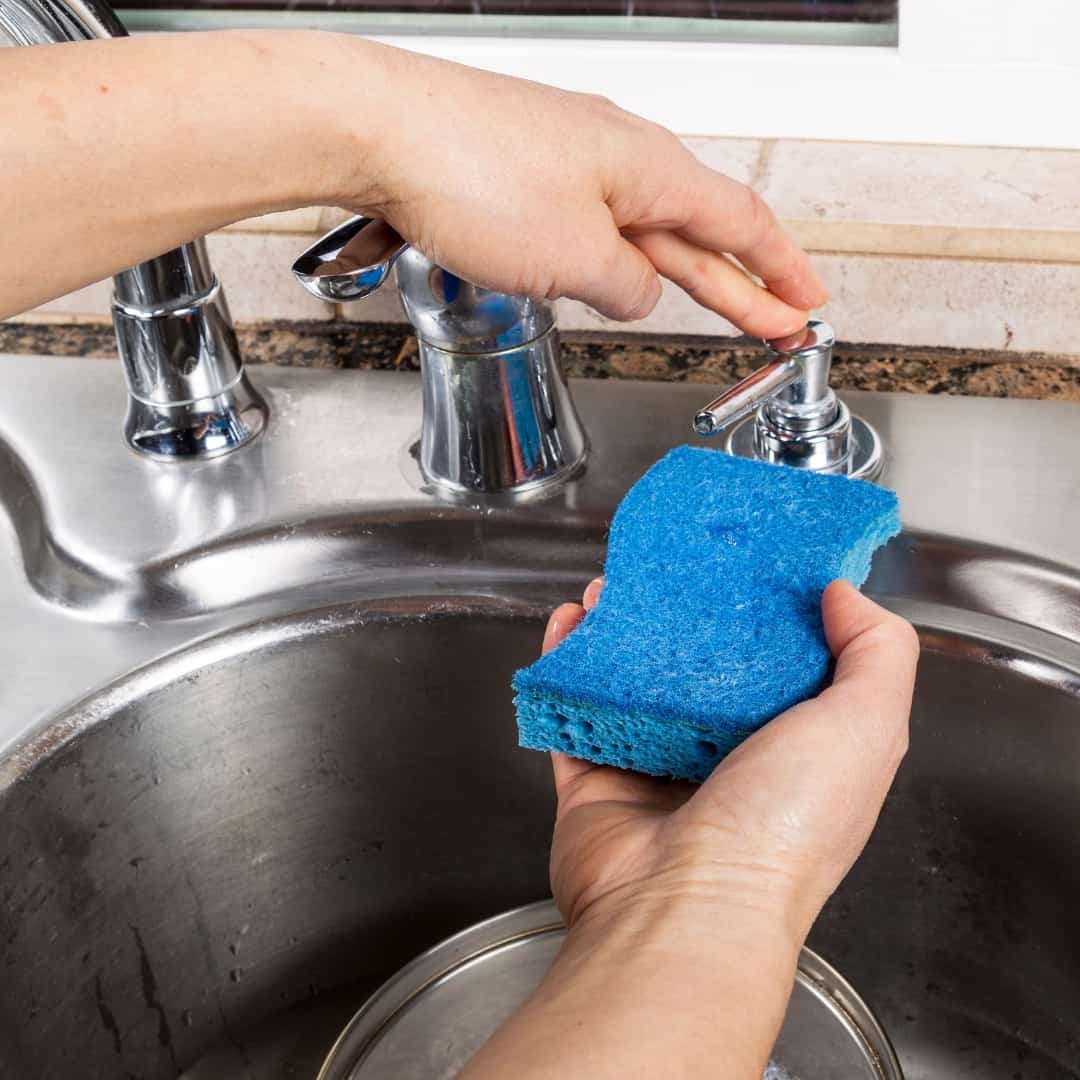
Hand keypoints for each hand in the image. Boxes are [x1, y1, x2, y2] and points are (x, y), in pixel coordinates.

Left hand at [329, 38, 825, 334]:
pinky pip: (590, 227)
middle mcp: (617, 158)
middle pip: (697, 231)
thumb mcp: (573, 258)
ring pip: (643, 231)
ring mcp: (571, 165)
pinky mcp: (527, 176)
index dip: (778, 271)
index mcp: (648, 169)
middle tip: (774, 322)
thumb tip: (638, 293)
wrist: (378, 130)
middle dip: (741, 284)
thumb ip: (624, 286)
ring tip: (717, 308)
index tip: (805, 301)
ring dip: (681, 275)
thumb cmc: (470, 172)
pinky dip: (616, 262)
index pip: (739, 223)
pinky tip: (615, 281)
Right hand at [461, 578, 916, 1078]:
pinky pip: (576, 715)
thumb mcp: (867, 726)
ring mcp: (657, 776)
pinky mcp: (597, 785)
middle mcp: (729, 764)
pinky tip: (567, 625)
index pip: (786, 668)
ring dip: (619, 634)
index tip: (749, 561)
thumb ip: (877, 651)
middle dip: (682, 617)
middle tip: (666, 573)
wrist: (684, 908)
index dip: (769, 612)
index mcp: (797, 752)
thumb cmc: (784, 826)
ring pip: (633, 687)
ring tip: (609, 589)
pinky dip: (566, 667)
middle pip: (701, 672)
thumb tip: (844, 593)